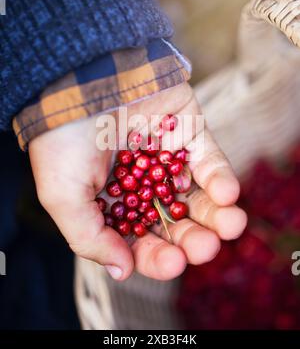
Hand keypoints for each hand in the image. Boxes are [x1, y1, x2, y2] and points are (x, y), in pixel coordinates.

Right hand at [29, 83, 246, 280]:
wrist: (80, 79)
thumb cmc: (64, 140)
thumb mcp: (62, 196)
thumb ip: (89, 237)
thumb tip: (123, 270)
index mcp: (114, 203)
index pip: (140, 241)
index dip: (157, 257)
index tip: (173, 263)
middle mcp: (143, 183)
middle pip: (175, 222)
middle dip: (194, 239)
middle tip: (206, 248)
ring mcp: (167, 157)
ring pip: (198, 195)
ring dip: (217, 214)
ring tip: (232, 226)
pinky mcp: (188, 132)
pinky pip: (208, 159)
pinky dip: (220, 177)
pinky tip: (226, 194)